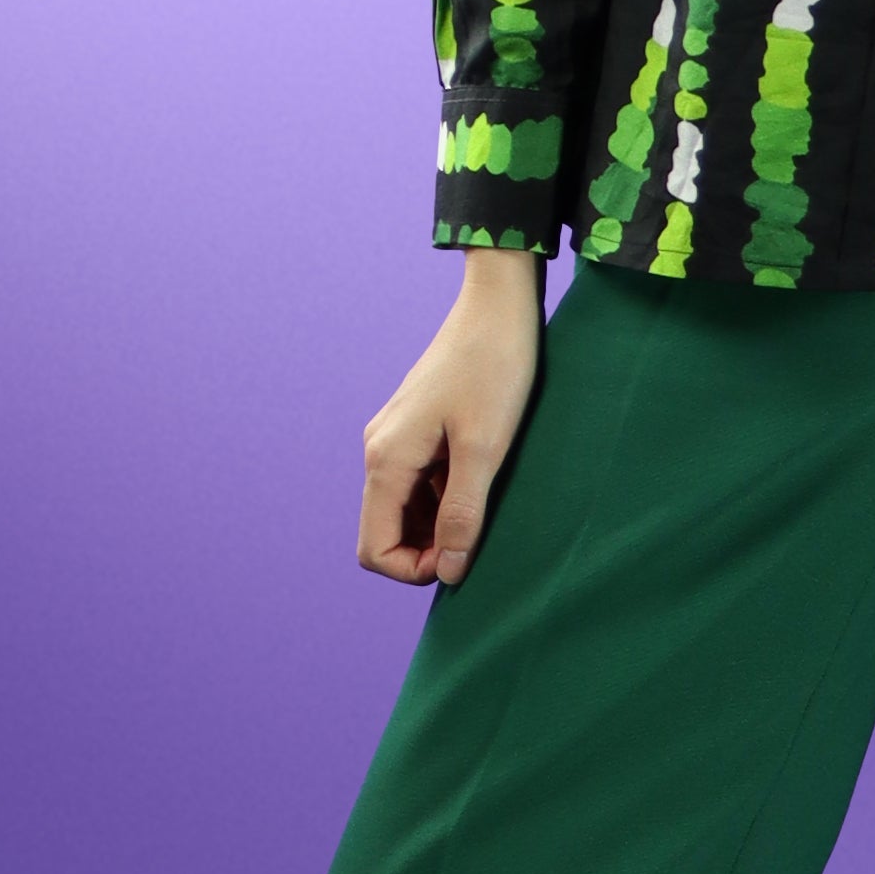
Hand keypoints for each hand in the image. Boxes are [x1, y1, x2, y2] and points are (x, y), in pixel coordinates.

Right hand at [356, 248, 543, 587]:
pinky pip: (419, 479)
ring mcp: (397, 435)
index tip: (462, 558)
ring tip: (485, 501)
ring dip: (438, 520)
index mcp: (387, 458)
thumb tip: (447, 571)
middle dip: (426, 548)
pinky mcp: (417, 425)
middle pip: (386, 530)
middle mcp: (380, 449)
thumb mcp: (485, 447)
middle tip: (479, 535)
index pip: (374, 549)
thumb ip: (461, 512)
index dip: (413, 569)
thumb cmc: (495, 368)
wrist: (500, 303)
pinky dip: (444, 492)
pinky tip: (481, 475)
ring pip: (404, 506)